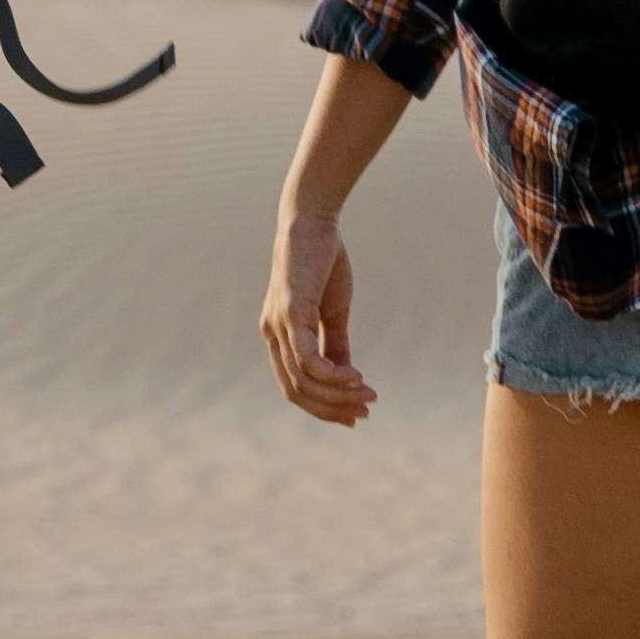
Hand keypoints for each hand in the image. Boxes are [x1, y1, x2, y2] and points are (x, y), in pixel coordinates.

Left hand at [262, 207, 373, 425]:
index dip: (323, 407)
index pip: (294, 387)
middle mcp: (271, 334)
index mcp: (278, 336)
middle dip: (330, 409)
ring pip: (303, 380)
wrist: (312, 223)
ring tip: (368, 395)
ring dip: (338, 395)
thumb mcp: (332, 312)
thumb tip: (348, 379)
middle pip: (295, 391)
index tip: (354, 416)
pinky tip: (355, 376)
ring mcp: (277, 324)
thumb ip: (336, 344)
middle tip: (364, 412)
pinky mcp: (290, 312)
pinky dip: (331, 375)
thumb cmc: (322, 264)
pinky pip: (306, 358)